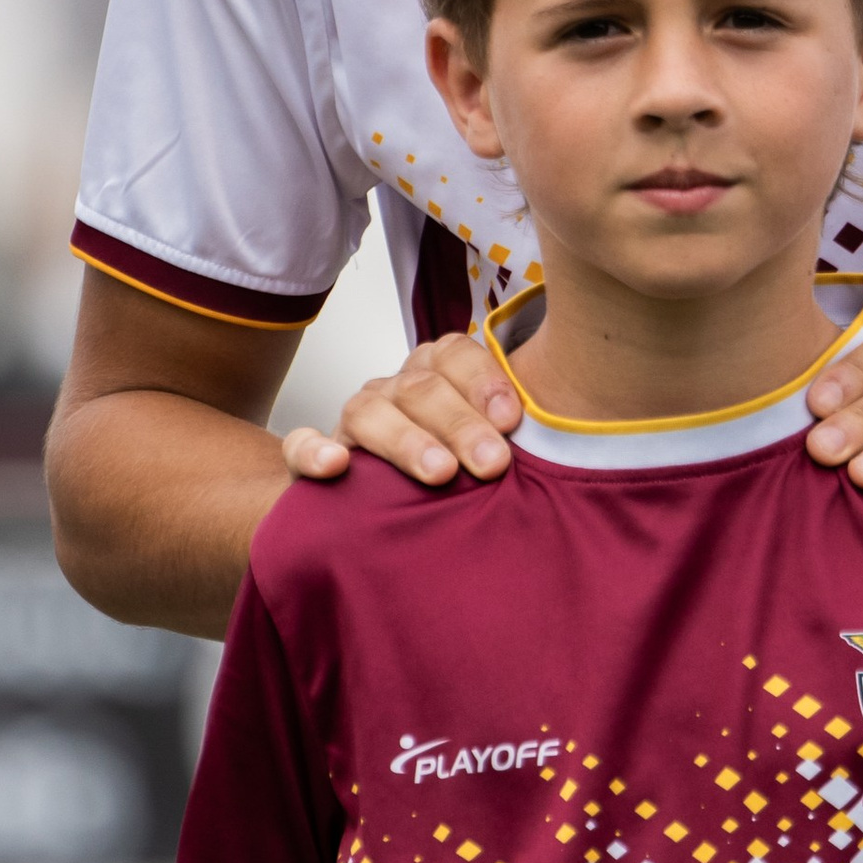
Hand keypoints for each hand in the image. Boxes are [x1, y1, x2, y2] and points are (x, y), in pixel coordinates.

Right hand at [279, 333, 523, 488]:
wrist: (376, 509)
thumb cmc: (451, 473)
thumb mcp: (485, 449)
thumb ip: (508, 436)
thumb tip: (560, 448)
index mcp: (435, 375)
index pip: (455, 353)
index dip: (485, 381)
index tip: (514, 422)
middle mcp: (394, 391)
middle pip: (421, 387)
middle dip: (460, 424)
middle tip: (493, 464)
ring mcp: (352, 422)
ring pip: (368, 411)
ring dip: (406, 441)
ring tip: (439, 473)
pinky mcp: (312, 458)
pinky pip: (302, 445)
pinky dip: (314, 452)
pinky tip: (337, 467)